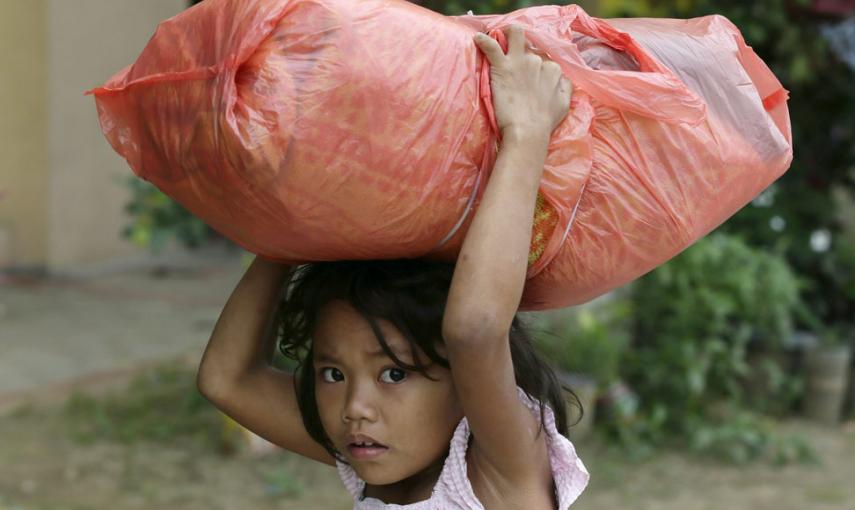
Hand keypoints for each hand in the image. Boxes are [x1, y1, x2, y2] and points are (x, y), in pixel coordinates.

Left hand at [474, 25, 571, 140]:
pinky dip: (484, 41)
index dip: (535, 66)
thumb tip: (561, 79)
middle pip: (529, 48)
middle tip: (513, 67)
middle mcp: (539, 61)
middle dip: (522, 54)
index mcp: (554, 70)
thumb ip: (564, 87)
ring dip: (508, 34)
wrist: (527, 132)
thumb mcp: (563, 105)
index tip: (528, 76)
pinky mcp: (503, 66)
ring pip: (515, 34)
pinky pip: (491, 46)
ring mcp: (521, 62)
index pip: (544, 59)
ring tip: (500, 39)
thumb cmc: (544, 123)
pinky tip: (478, 39)